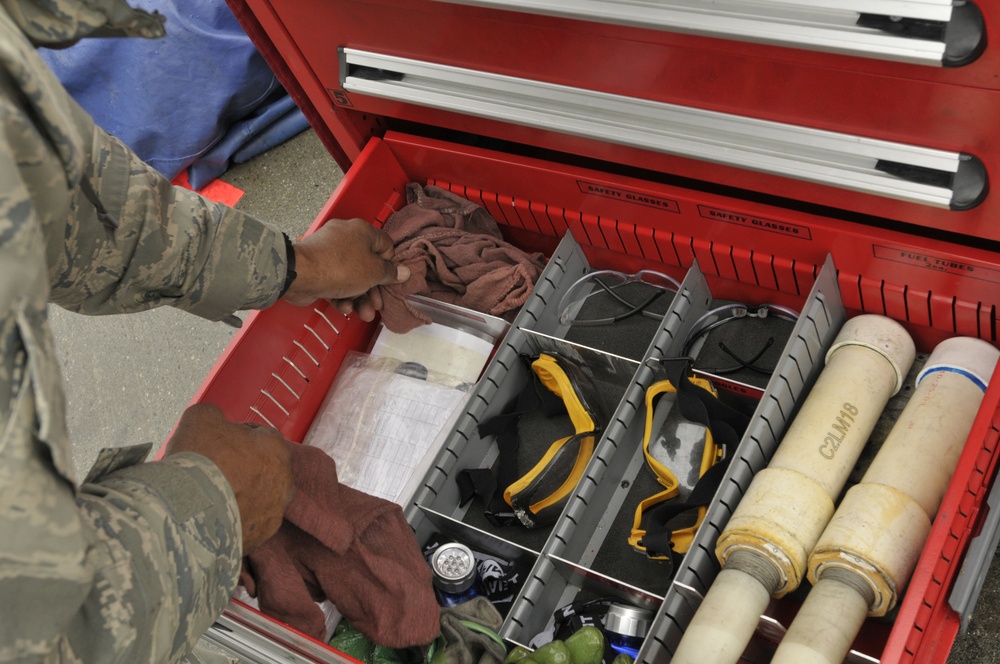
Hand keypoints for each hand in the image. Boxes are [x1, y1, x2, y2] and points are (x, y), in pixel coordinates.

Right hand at [164, 404, 293, 554]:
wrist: (188, 511)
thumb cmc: (200, 459)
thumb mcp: (201, 417)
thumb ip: (214, 415)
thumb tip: (214, 421)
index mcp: (277, 449)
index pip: (262, 435)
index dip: (239, 435)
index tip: (220, 440)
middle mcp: (284, 482)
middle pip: (263, 468)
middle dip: (243, 467)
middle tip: (214, 468)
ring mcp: (274, 513)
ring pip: (258, 498)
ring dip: (240, 495)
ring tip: (210, 496)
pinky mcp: (260, 538)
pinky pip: (248, 524)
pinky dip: (234, 520)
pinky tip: (212, 516)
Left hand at [282, 218, 409, 320]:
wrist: (300, 275)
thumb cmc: (342, 268)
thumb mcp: (373, 272)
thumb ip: (390, 273)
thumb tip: (405, 271)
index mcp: (362, 232)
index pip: (385, 246)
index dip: (390, 265)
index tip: (391, 281)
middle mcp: (346, 239)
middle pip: (368, 265)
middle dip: (373, 290)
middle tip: (377, 305)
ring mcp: (330, 253)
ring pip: (352, 277)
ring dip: (359, 298)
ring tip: (363, 315)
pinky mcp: (318, 268)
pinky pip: (336, 281)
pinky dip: (341, 295)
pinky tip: (343, 308)